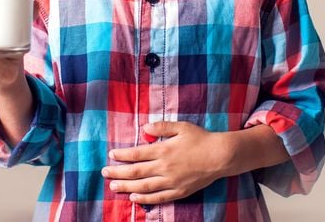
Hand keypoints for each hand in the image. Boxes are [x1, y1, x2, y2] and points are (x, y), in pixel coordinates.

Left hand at [101, 121, 231, 204]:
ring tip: (113, 186)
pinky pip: (158, 198)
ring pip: (143, 186)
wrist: (220, 156)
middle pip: (135, 172)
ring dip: (126, 186)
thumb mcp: (181, 127)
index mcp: (163, 150)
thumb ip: (161, 126)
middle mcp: (164, 167)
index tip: (111, 155)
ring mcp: (171, 182)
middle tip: (104, 173)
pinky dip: (144, 199)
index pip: (136, 154)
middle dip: (118, 172)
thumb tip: (144, 127)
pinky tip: (134, 197)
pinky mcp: (179, 192)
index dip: (122, 155)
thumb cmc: (201, 138)